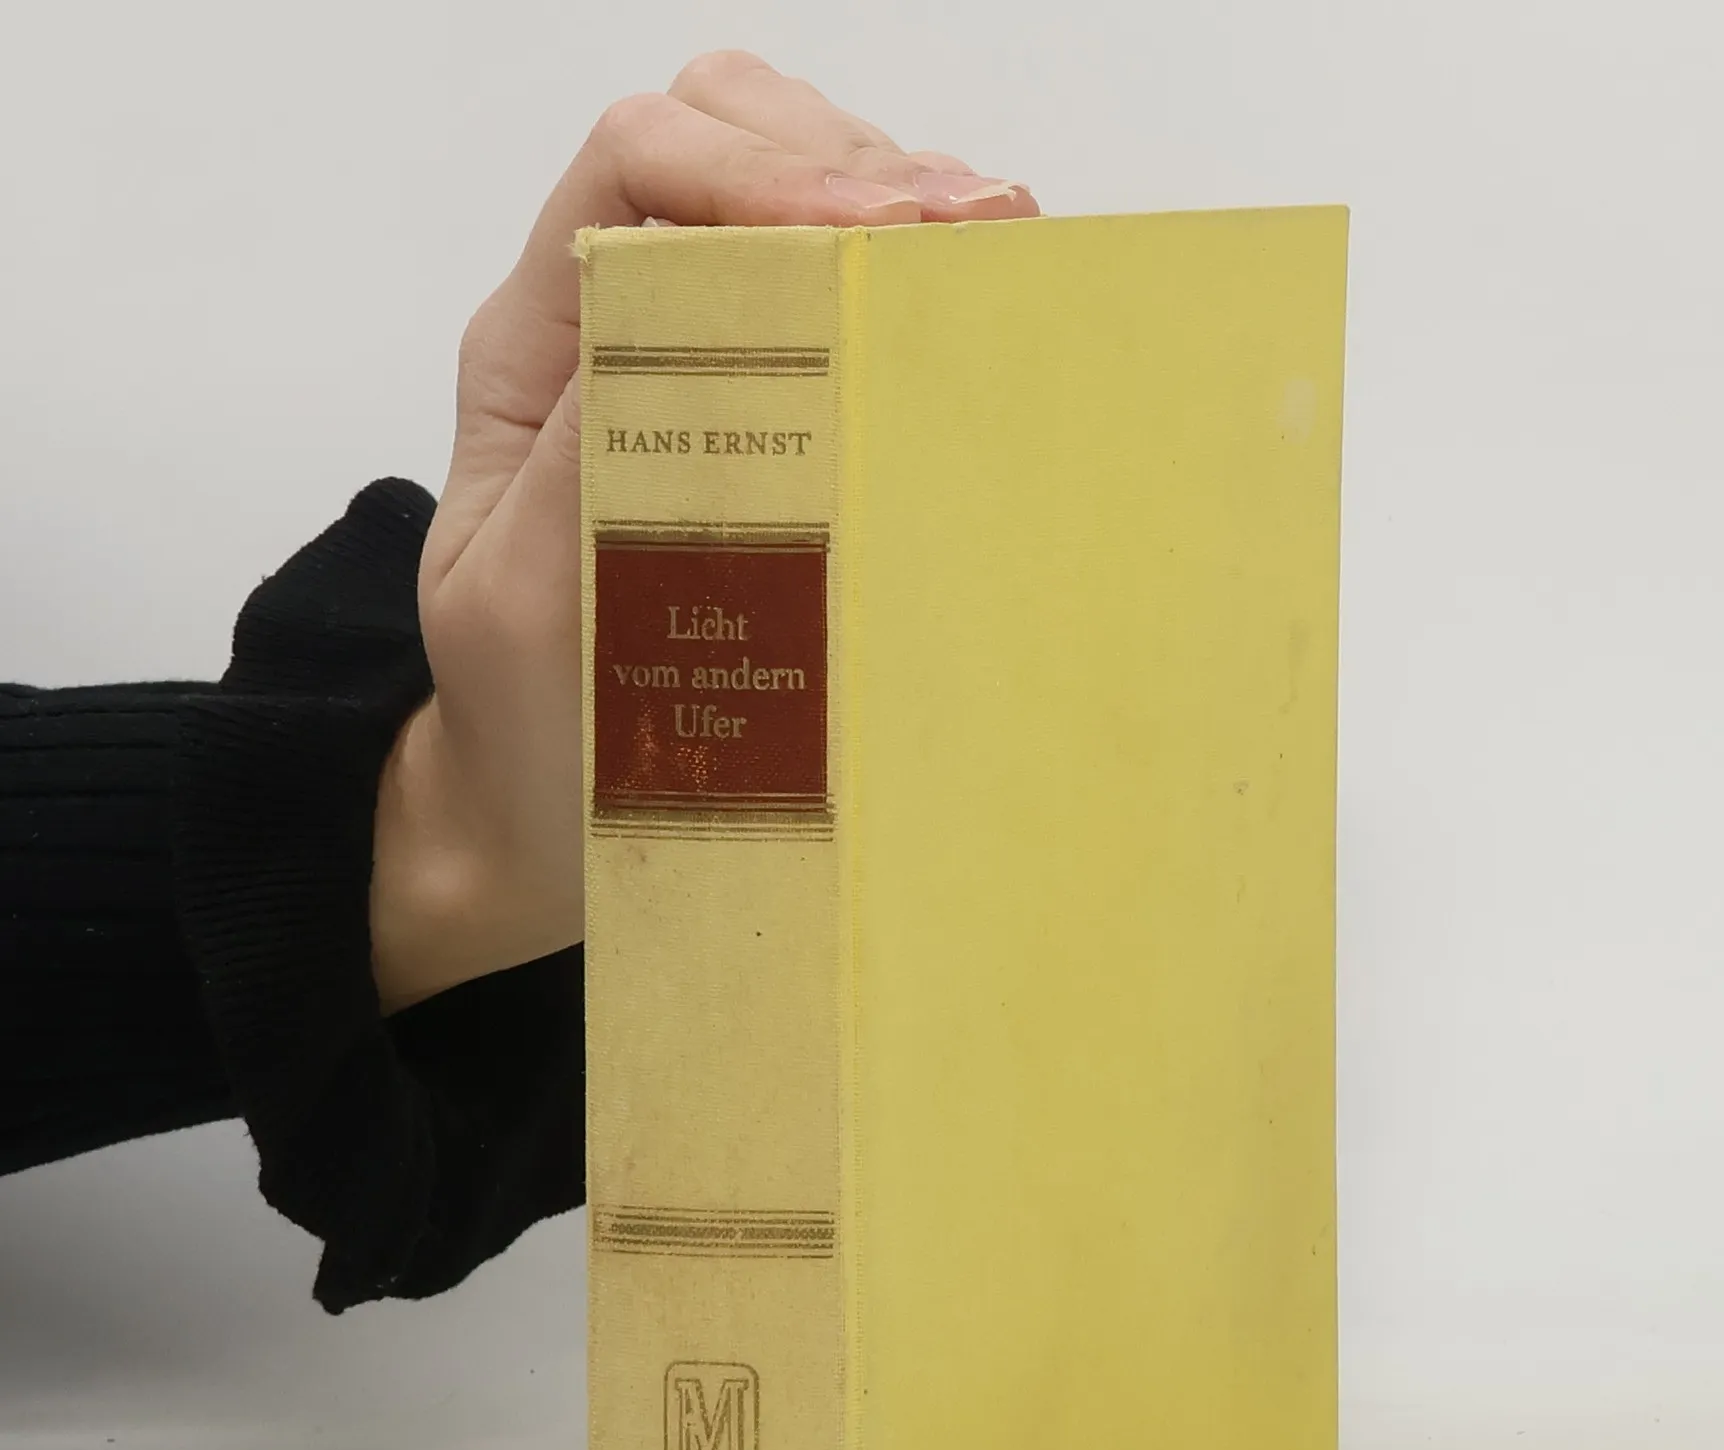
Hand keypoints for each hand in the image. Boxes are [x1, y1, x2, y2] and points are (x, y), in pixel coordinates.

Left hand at [368, 51, 1040, 1010]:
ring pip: (789, 186)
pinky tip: (967, 303)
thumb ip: (577, 463)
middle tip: (954, 234)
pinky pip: (840, 292)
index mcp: (538, 354)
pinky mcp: (775, 416)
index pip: (631, 169)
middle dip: (839, 160)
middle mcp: (616, 327)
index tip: (858, 236)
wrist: (542, 812)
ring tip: (976, 254)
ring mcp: (702, 361)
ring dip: (887, 198)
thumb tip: (679, 311)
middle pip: (720, 135)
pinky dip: (910, 274)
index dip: (746, 170)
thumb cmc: (525, 724)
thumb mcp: (519, 607)